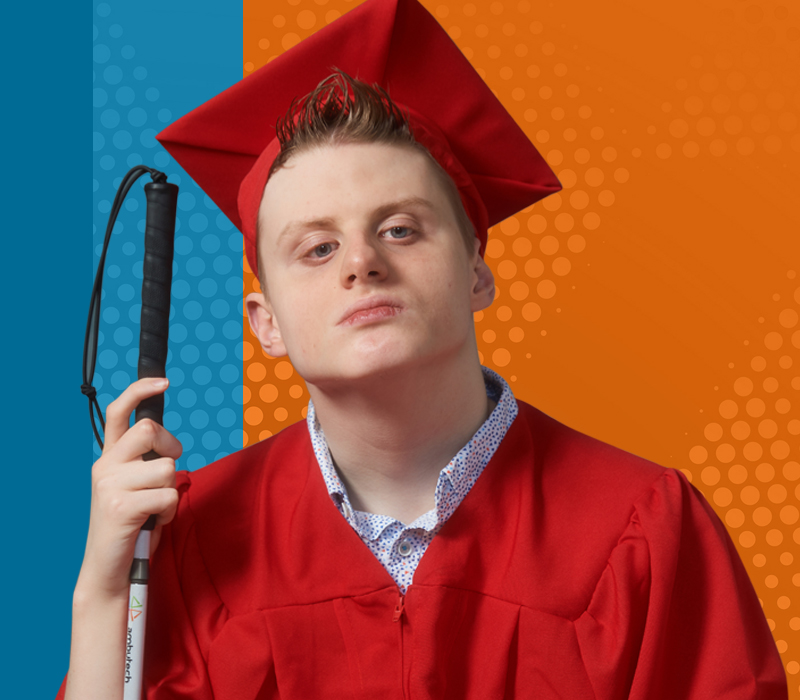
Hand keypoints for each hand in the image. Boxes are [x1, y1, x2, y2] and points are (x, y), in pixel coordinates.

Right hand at [76, 377, 182, 600]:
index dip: (140, 391)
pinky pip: (168, 495)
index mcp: (108, 459)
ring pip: (166, 467)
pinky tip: (155, 522)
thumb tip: (168, 446)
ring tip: (156, 508)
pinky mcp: (120, 507)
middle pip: (149, 430)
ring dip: (171, 490)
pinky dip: (170, 510)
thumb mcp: (136, 487)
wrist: (110, 569)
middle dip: (171, 447)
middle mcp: (104, 467)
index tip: (162, 382)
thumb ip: (145, 463)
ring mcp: (109, 486)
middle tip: (167, 471)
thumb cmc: (132, 527)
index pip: (118, 413)